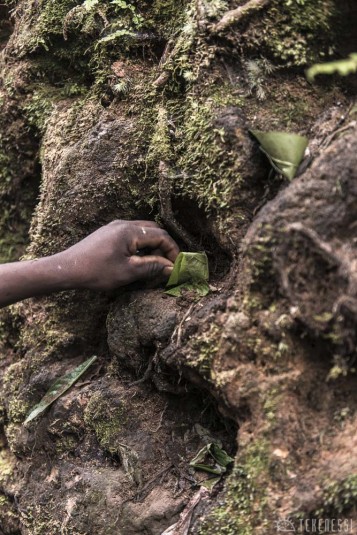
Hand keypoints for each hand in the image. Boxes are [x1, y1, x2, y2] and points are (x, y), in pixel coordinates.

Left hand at [60, 220, 179, 290]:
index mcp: (130, 231)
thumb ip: (152, 267)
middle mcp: (123, 224)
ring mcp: (114, 227)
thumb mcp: (128, 272)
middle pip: (154, 230)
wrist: (66, 269)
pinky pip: (132, 235)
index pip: (161, 236)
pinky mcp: (108, 234)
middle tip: (168, 264)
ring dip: (152, 246)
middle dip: (164, 246)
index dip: (172, 251)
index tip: (177, 265)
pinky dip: (141, 245)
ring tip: (155, 264)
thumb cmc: (96, 271)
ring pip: (143, 232)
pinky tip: (138, 260)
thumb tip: (171, 268)